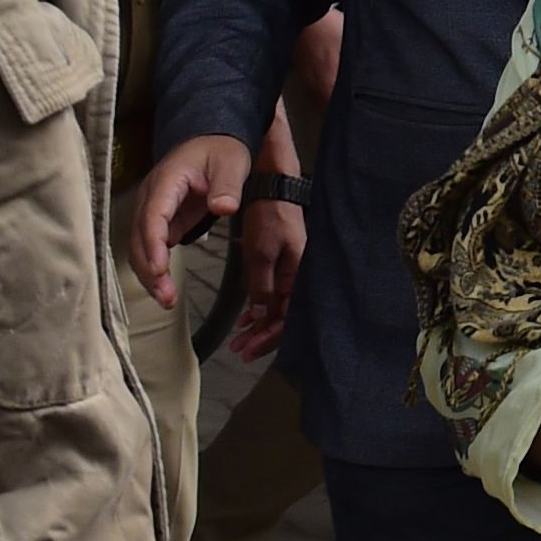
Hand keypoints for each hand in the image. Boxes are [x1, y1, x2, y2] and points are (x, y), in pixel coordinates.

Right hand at [131, 134, 251, 309]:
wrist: (213, 141)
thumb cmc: (221, 150)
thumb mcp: (232, 163)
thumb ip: (227, 186)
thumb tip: (223, 207)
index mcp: (166, 181)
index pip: (153, 216)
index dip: (153, 244)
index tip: (160, 269)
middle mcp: (151, 197)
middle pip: (139, 237)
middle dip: (149, 269)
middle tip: (165, 296)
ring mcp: (152, 210)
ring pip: (140, 247)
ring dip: (149, 274)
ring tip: (165, 299)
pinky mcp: (160, 221)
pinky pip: (150, 248)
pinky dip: (154, 268)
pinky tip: (164, 288)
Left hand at [223, 198, 306, 357]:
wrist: (274, 189)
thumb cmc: (270, 216)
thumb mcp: (260, 253)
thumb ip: (261, 286)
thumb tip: (262, 315)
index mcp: (298, 276)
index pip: (287, 318)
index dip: (267, 338)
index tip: (248, 350)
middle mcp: (299, 277)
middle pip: (284, 318)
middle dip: (262, 337)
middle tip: (241, 351)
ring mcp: (292, 271)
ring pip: (278, 308)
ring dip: (259, 325)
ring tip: (241, 340)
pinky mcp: (283, 264)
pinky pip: (275, 294)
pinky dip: (261, 307)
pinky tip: (248, 317)